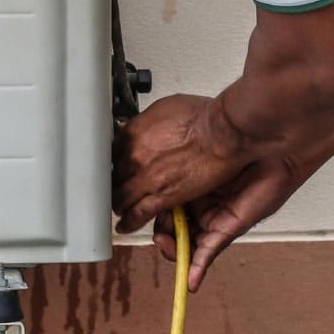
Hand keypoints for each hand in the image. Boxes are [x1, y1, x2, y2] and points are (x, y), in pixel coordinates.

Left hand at [112, 94, 248, 234]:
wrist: (222, 133)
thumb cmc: (202, 117)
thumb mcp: (165, 108)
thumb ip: (148, 123)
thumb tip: (145, 127)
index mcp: (133, 133)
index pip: (111, 151)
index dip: (115, 160)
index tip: (116, 163)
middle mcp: (134, 156)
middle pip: (113, 174)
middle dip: (115, 181)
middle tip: (116, 185)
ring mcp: (146, 178)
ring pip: (121, 196)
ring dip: (119, 201)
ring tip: (119, 205)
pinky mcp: (162, 197)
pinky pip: (137, 214)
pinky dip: (129, 222)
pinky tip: (125, 225)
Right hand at [152, 154, 313, 291]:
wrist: (262, 146)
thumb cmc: (230, 143)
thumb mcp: (190, 162)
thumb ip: (169, 179)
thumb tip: (144, 189)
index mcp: (188, 188)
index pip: (163, 210)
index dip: (151, 218)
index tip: (139, 219)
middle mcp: (199, 205)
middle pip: (173, 230)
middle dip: (163, 238)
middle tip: (159, 237)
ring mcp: (213, 219)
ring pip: (188, 245)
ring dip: (176, 253)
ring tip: (168, 247)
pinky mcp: (227, 230)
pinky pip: (209, 253)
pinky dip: (198, 269)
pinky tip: (190, 281)